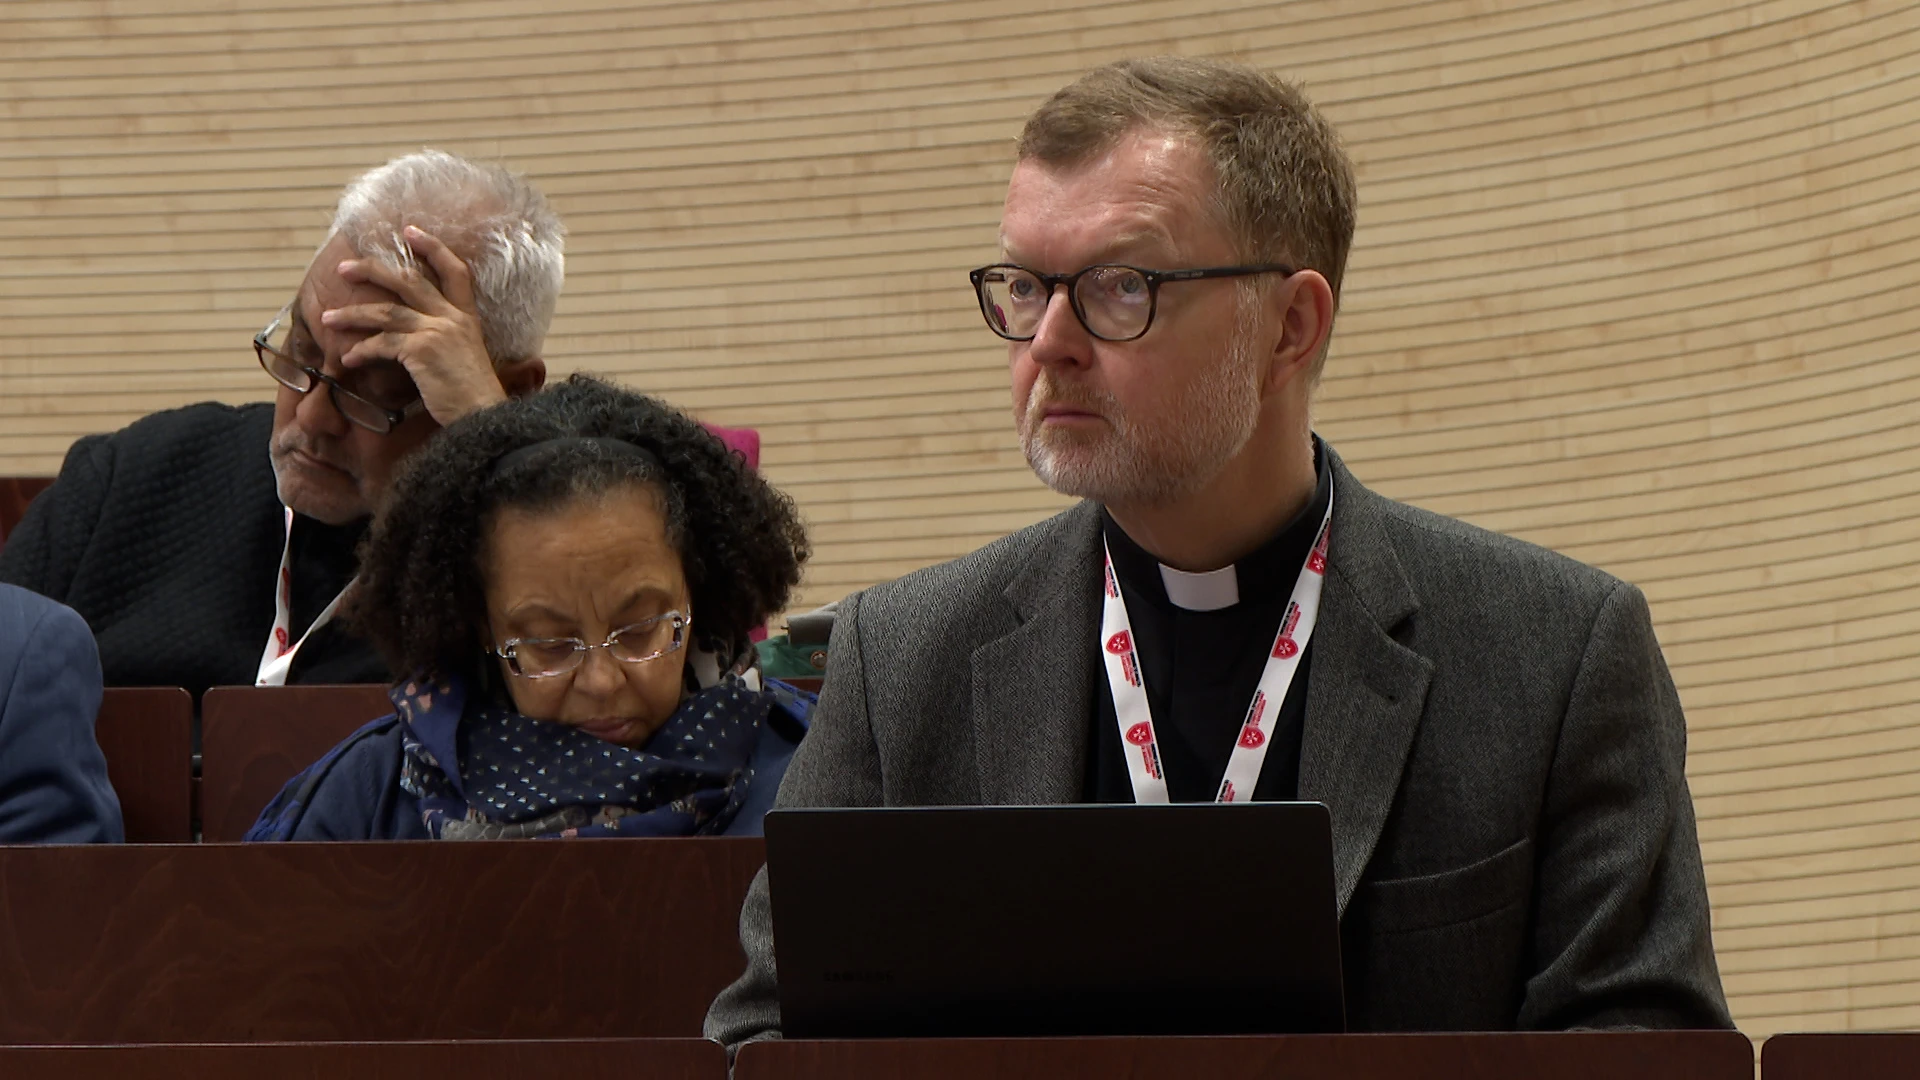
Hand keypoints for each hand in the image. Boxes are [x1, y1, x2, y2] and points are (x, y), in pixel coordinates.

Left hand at [323, 225, 506, 426]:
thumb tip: (411, 343)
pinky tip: (348, 358)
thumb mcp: (465, 361)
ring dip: (352, 314)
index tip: (411, 231)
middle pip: (409, 280)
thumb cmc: (474, 399)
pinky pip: (381, 344)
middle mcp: (454, 319)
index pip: (456, 271)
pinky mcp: (422, 351)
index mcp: (468, 319)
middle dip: (372, 270)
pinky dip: (361, 351)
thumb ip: (445, 344)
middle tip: (344, 267)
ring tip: (328, 317)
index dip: (433, 248)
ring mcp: (438, 332)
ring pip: (386, 312)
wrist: (484, 419)